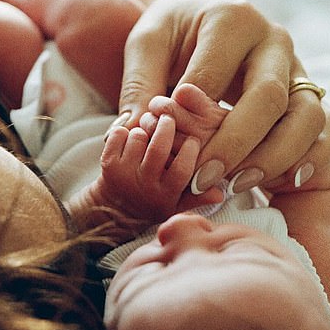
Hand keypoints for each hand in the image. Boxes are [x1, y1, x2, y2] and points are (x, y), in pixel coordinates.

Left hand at [88, 115, 220, 232]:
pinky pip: (119, 134)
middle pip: (158, 148)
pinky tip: (131, 137)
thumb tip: (221, 192)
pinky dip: (125, 130)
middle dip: (167, 127)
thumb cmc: (152, 203)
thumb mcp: (177, 205)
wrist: (115, 210)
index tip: (194, 139)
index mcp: (167, 194)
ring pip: (138, 137)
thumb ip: (198, 196)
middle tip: (170, 119)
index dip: (190, 150)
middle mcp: (146, 185)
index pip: (183, 169)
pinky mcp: (108, 163)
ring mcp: (125, 174)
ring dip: (144, 129)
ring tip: (149, 131)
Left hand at [118, 0, 329, 192]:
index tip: (173, 152)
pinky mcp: (310, 91)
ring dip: (275, 157)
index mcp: (232, 19)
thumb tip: (131, 133)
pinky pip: (328, 126)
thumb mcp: (145, 47)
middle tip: (204, 179)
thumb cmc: (172, 32)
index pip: (216, 77)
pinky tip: (282, 182)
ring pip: (307, 115)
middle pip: (269, 97)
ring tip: (238, 184)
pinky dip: (311, 156)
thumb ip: (138, 86)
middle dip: (236, 145)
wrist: (202, 15)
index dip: (194, 120)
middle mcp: (274, 40)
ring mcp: (298, 66)